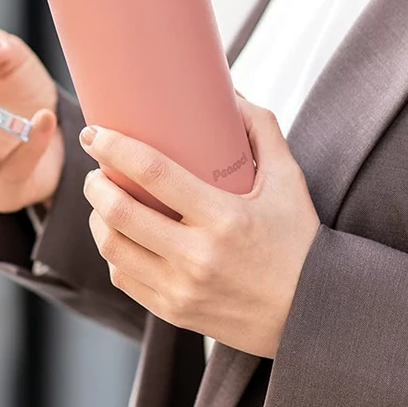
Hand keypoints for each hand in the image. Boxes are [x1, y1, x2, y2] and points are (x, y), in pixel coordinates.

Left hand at [80, 93, 320, 358]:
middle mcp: (198, 256)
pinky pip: (123, 278)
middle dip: (95, 183)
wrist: (312, 313)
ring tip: (103, 198)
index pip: (154, 174)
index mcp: (225, 218)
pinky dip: (114, 252)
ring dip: (97, 217)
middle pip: (120, 213)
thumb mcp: (288, 180)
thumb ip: (262, 130)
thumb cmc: (299, 240)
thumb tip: (231, 93)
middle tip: (95, 166)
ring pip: (113, 248)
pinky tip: (119, 235)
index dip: (116, 148)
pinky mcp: (174, 311)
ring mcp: (182, 288)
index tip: (95, 132)